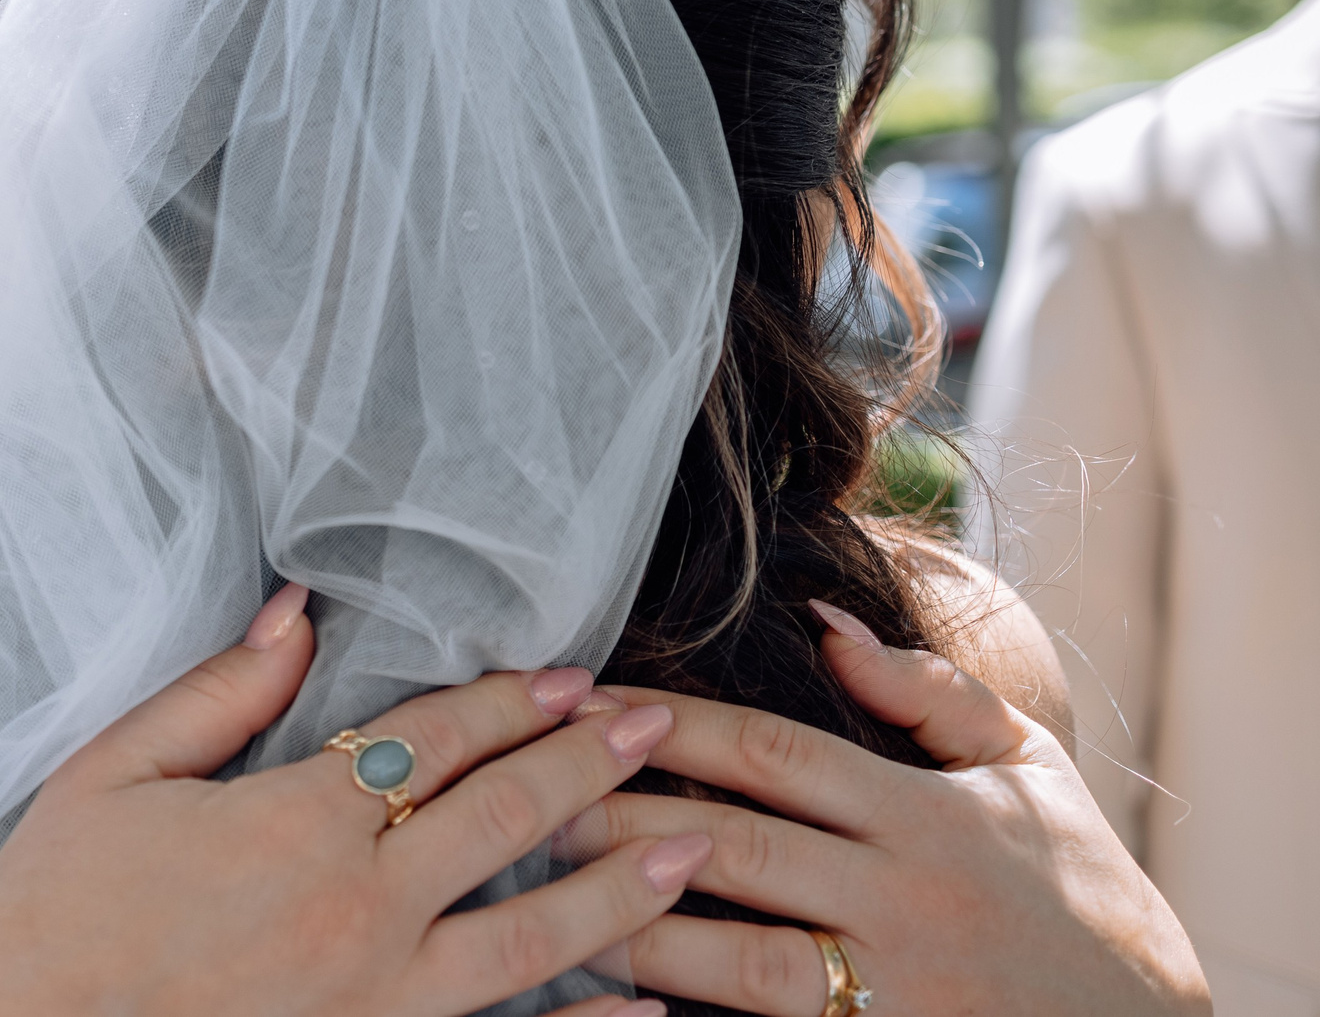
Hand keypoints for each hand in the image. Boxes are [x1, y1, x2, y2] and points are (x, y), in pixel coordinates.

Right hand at [0, 585, 708, 1016]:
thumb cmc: (54, 904)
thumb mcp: (116, 770)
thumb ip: (219, 692)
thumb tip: (295, 615)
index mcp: (291, 821)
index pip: (429, 742)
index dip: (506, 702)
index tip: (565, 674)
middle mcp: (354, 908)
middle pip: (499, 819)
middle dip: (585, 762)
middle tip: (653, 722)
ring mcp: (374, 998)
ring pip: (527, 933)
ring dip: (616, 884)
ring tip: (685, 843)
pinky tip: (644, 1012)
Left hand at [572, 603, 1208, 1016]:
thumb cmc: (1079, 889)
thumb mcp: (1027, 771)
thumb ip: (930, 693)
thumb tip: (824, 624)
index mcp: (926, 817)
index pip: (773, 755)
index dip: (668, 727)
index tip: (581, 706)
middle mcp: (909, 903)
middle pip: (737, 851)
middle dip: (621, 822)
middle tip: (523, 801)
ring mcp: (903, 993)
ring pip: (746, 963)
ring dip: (640, 935)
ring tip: (550, 908)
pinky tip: (630, 1003)